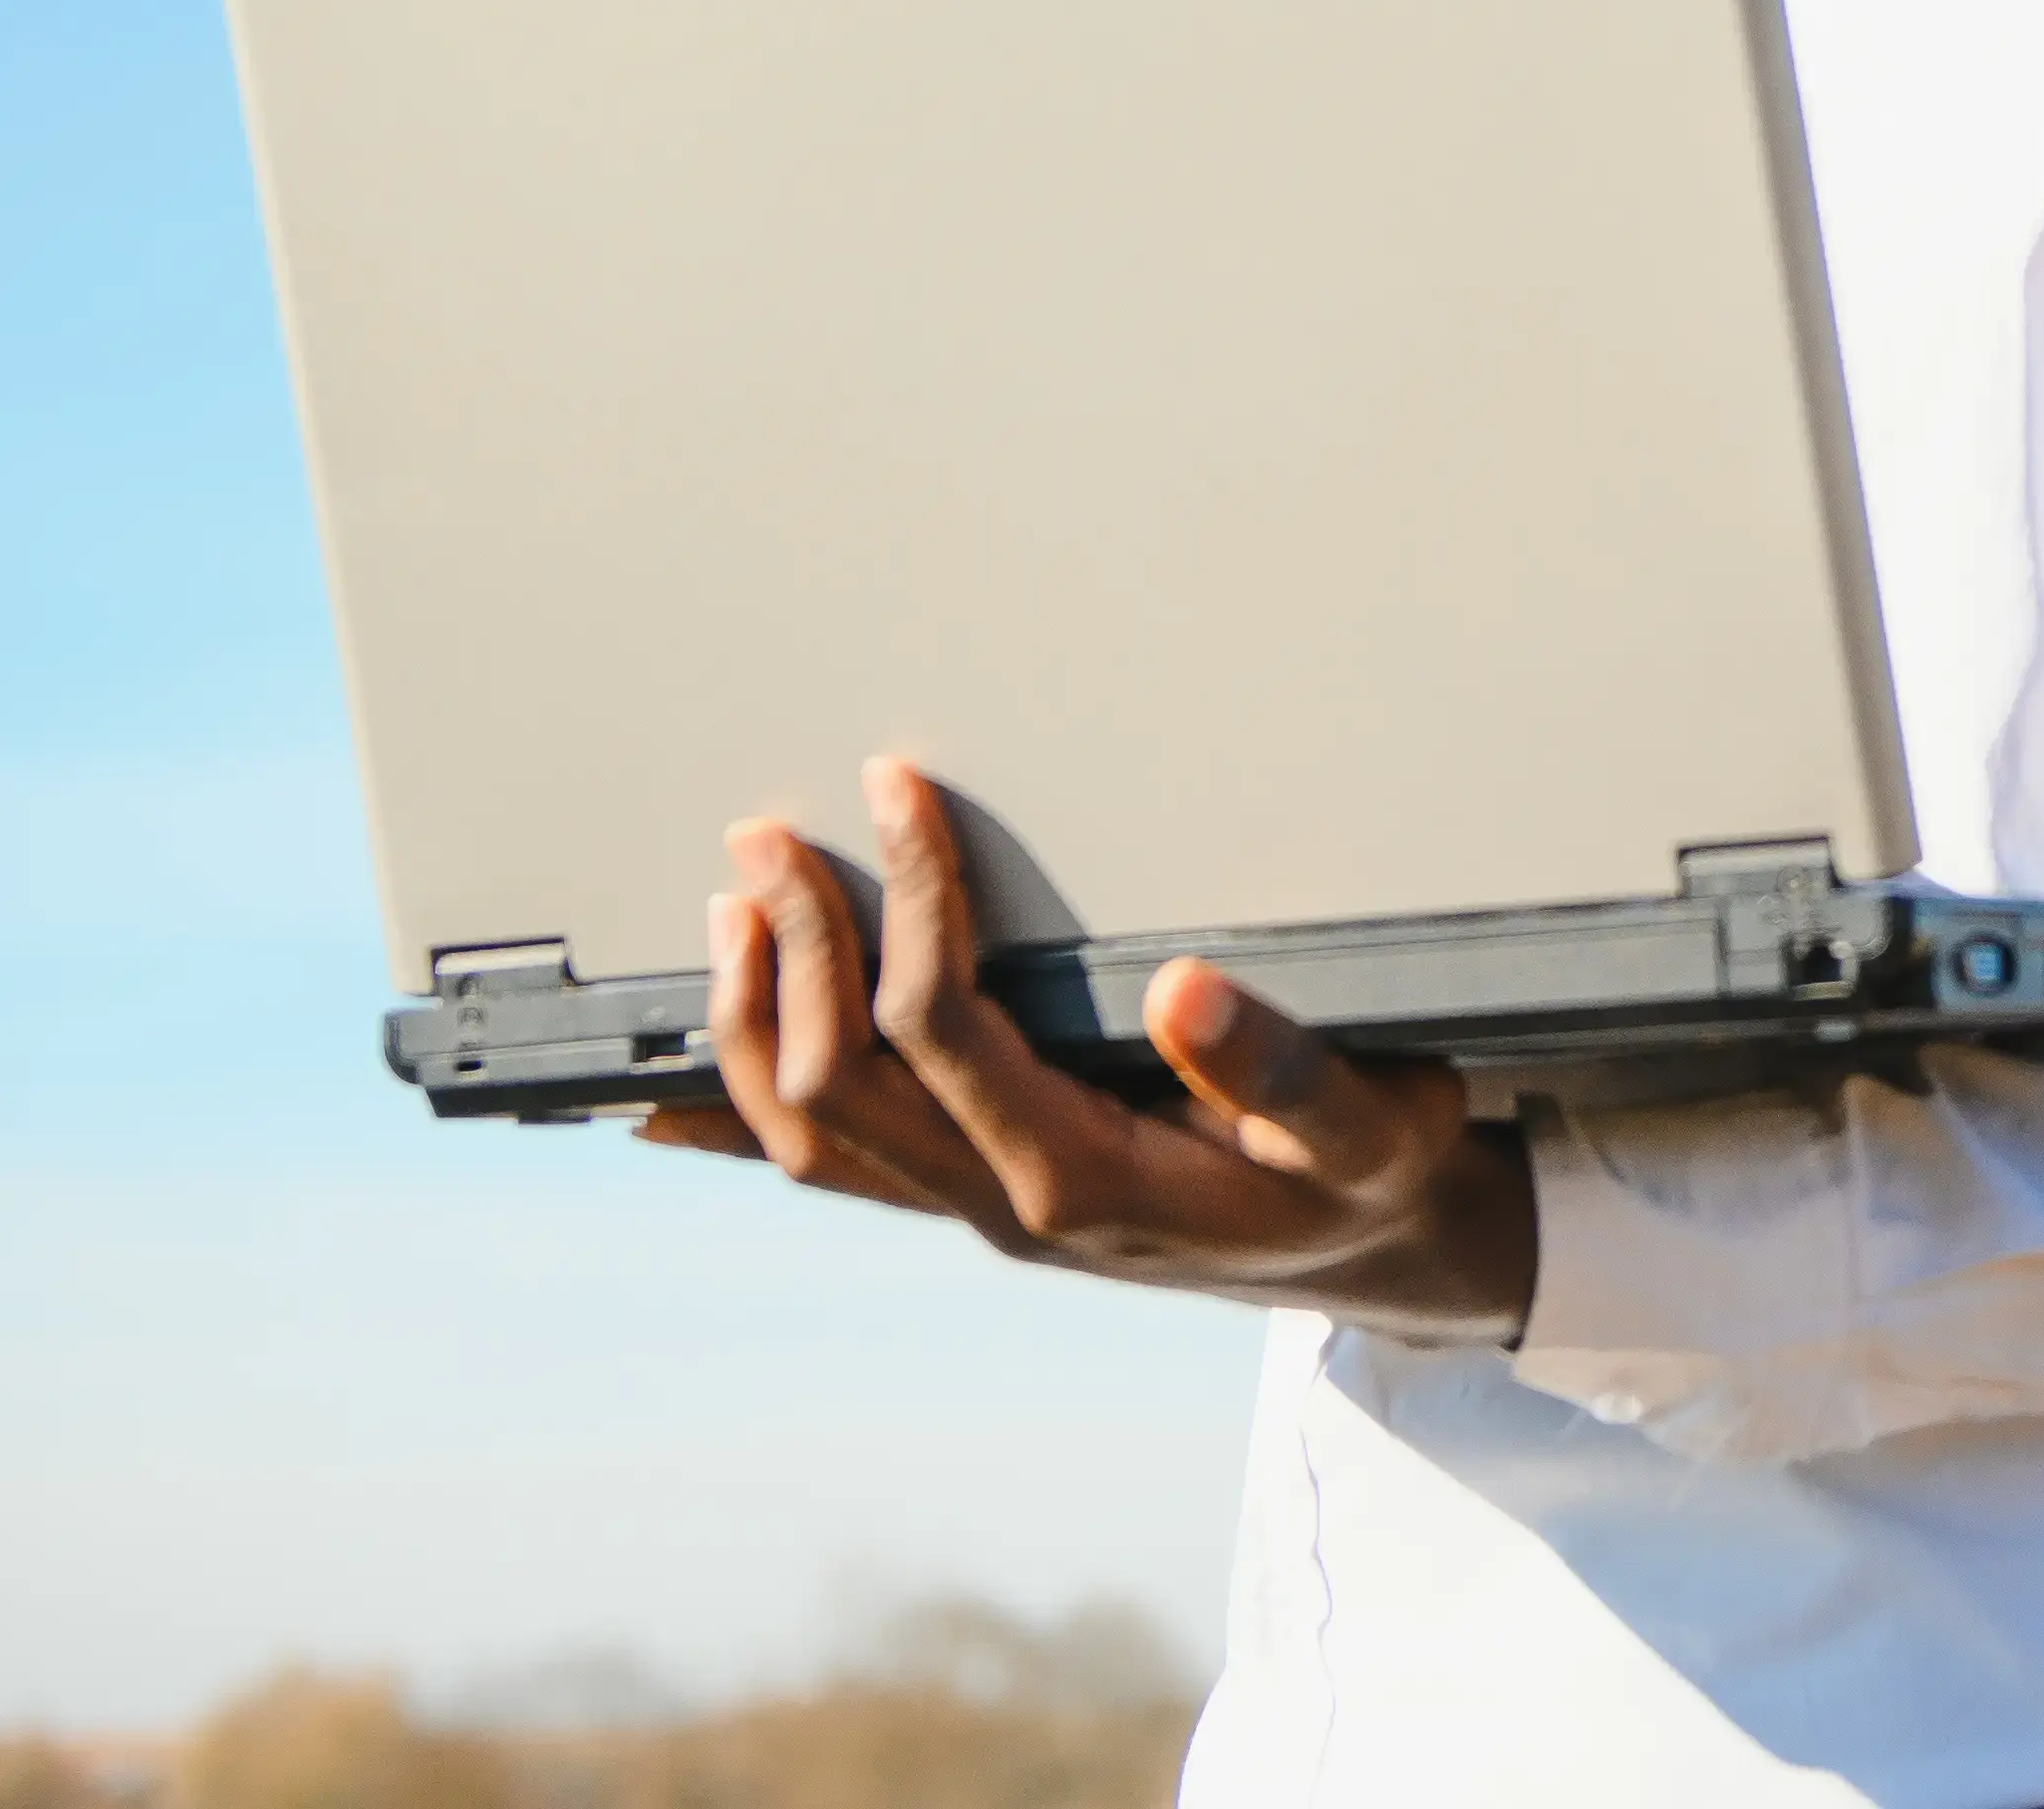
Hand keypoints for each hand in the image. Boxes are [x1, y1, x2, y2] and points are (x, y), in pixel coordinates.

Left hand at [639, 754, 1535, 1342]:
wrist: (1364, 1252)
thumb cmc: (1365, 1168)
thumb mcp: (1369, 1119)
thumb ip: (1280, 1071)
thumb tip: (1185, 991)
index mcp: (1086, 1177)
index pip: (945, 1028)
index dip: (909, 899)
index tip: (897, 791)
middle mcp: (1007, 1207)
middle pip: (837, 1084)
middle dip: (794, 946)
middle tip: (772, 833)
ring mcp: (977, 1211)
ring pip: (806, 1134)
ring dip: (753, 1017)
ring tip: (733, 906)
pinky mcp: (969, 1197)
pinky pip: (827, 1167)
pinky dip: (739, 1118)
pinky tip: (674, 1089)